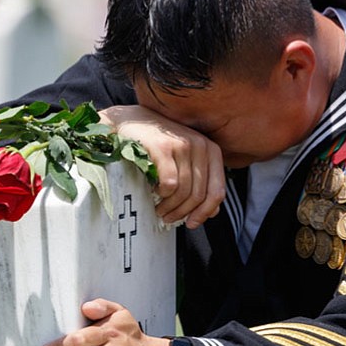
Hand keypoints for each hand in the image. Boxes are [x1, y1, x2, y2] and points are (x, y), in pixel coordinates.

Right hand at [99, 104, 225, 228]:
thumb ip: (200, 183)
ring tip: (160, 209)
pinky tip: (155, 191)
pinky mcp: (163, 147)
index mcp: (211, 151)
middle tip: (168, 218)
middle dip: (183, 213)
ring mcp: (182, 144)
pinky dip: (163, 194)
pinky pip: (170, 183)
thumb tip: (213, 212)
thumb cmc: (158, 145)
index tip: (192, 223)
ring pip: (184, 192)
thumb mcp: (185, 162)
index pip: (217, 191)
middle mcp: (200, 145)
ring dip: (170, 207)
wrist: (128, 122)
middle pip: (199, 194)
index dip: (205, 212)